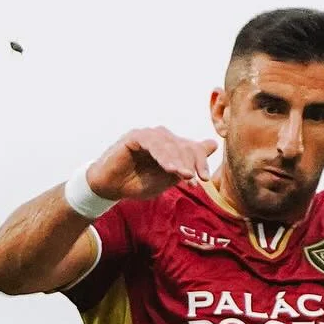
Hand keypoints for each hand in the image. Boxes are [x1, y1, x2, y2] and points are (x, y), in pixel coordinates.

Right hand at [85, 128, 218, 202]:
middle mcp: (161, 138)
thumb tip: (213, 144)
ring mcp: (148, 136)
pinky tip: (170, 169)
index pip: (192, 148)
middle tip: (195, 180)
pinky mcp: (136, 137)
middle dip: (191, 163)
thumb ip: (187, 164)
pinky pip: (153, 144)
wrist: (110, 188)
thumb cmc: (137, 183)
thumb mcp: (167, 178)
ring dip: (178, 161)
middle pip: (183, 146)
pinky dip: (163, 157)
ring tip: (185, 176)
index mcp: (171, 147)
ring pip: (170, 145)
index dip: (200, 162)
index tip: (204, 179)